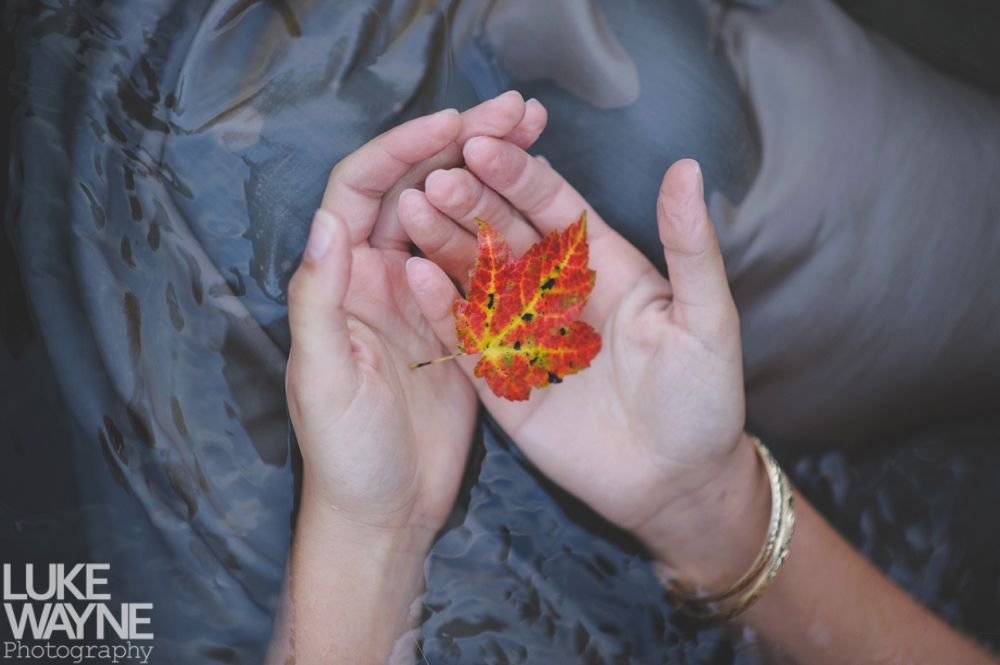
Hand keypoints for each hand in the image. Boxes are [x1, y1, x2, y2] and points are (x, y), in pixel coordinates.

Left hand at [285, 93, 547, 539]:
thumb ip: (317, 302)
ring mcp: (424, 299)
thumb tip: (328, 222)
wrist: (387, 513)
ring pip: (457, 218)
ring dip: (494, 176)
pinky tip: (549, 206)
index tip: (455, 122)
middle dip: (463, 145)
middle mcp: (379, 278)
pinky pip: (487, 264)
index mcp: (341, 279)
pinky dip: (512, 228)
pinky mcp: (463, 326)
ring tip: (539, 136)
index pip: (364, 189)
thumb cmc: (344, 454)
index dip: (405, 149)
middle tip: (517, 109)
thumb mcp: (324, 379)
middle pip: (418, 190)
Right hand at [399, 138, 755, 575]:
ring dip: (444, 243)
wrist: (676, 483)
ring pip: (476, 277)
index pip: (552, 204)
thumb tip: (686, 167)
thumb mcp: (707, 318)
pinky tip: (413, 277)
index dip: (518, 174)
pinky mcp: (501, 378)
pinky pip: (465, 336)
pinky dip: (439, 307)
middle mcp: (554, 290)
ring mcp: (523, 332)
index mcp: (600, 263)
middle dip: (470, 202)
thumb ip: (690, 246)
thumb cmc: (702, 397)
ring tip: (411, 211)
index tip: (483, 144)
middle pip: (504, 233)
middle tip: (436, 177)